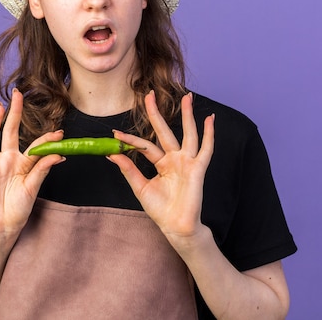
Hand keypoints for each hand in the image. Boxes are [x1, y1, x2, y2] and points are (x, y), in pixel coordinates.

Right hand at [0, 89, 64, 239]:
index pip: (35, 145)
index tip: (59, 132)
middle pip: (10, 131)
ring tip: (0, 106)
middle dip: (14, 112)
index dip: (46, 139)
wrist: (2, 225)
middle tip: (19, 94)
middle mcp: (8, 159)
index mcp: (24, 163)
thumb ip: (42, 170)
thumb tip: (58, 155)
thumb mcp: (33, 188)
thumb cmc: (19, 208)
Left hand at [108, 91, 214, 242]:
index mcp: (161, 163)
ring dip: (188, 115)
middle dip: (157, 113)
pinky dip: (209, 134)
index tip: (114, 134)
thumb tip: (111, 154)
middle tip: (149, 94)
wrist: (175, 227)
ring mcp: (187, 162)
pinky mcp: (197, 169)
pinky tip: (210, 119)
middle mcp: (175, 159)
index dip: (130, 140)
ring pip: (188, 133)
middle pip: (165, 130)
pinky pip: (205, 149)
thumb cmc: (161, 210)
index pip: (145, 146)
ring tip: (187, 97)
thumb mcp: (140, 187)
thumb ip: (128, 169)